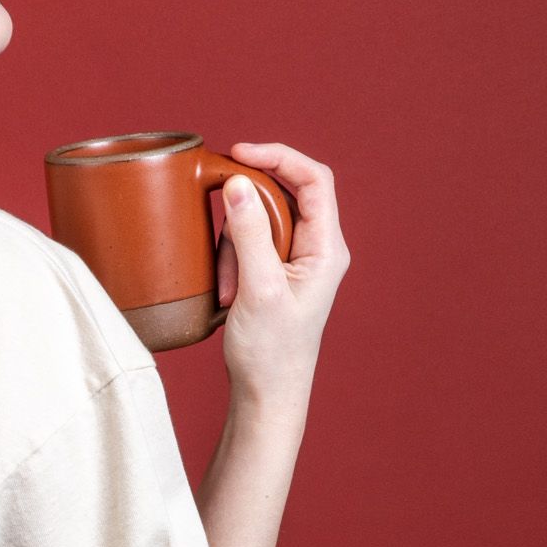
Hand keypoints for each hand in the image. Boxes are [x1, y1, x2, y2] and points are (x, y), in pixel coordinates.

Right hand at [214, 141, 349, 409]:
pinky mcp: (275, 274)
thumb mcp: (257, 289)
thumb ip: (249, 233)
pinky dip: (231, 261)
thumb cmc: (270, 351)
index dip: (278, 157)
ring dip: (234, 245)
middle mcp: (317, 250)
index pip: (313, 180)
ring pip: (259, 222)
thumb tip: (237, 183)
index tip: (239, 153)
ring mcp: (296, 262)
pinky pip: (249, 245)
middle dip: (245, 212)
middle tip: (219, 222)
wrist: (266, 394)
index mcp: (327, 249)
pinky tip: (227, 293)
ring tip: (228, 286)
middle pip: (282, 196)